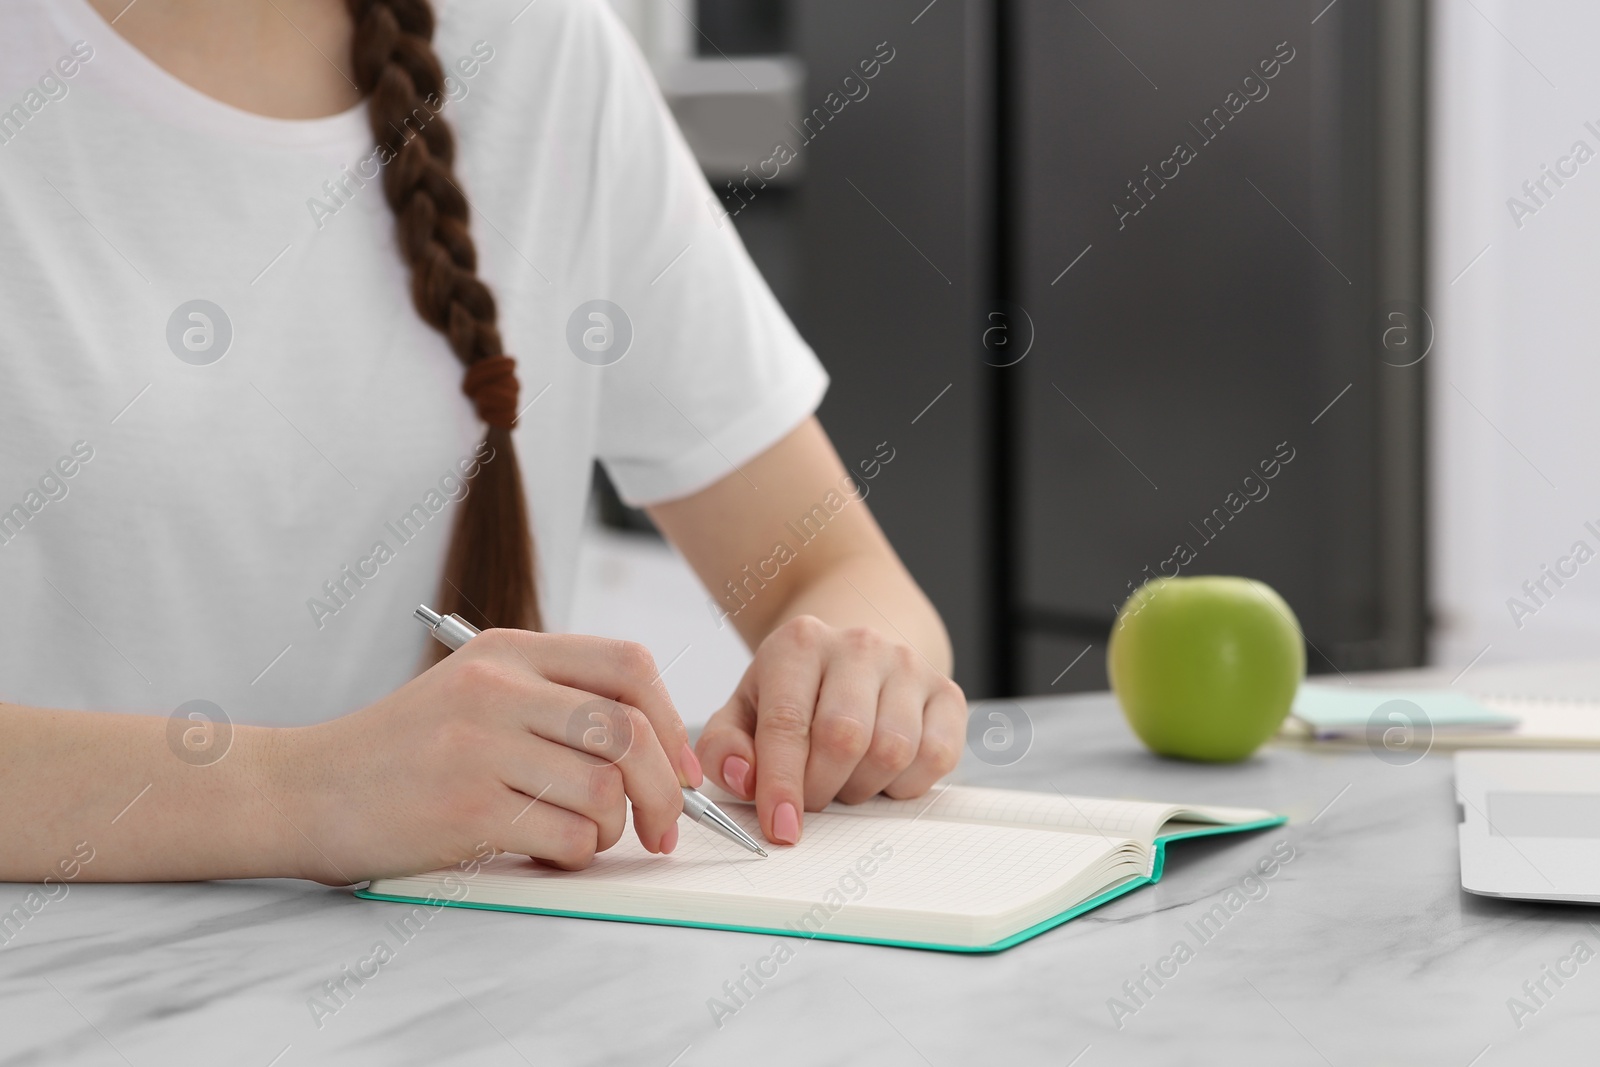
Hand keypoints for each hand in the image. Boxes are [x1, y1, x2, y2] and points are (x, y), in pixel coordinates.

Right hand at [278, 629, 699, 882]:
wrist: (302, 790)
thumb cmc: (400, 751)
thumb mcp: (474, 692)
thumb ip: (553, 701)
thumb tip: (657, 749)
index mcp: (508, 650)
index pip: (629, 666)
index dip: (671, 722)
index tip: (682, 769)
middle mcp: (498, 687)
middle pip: (629, 732)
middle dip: (666, 790)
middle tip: (662, 828)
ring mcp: (480, 745)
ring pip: (604, 790)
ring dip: (613, 829)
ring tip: (583, 838)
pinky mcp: (465, 807)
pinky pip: (567, 837)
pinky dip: (575, 856)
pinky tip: (546, 853)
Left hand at [695, 616, 965, 845]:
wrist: (854, 654)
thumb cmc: (794, 692)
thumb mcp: (744, 711)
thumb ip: (725, 748)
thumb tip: (741, 777)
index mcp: (799, 644)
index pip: (788, 722)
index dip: (782, 783)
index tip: (780, 828)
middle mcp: (858, 645)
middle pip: (844, 738)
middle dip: (822, 788)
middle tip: (811, 799)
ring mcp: (908, 666)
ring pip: (893, 751)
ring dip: (862, 787)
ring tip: (844, 779)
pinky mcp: (947, 693)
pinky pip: (936, 757)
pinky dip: (906, 784)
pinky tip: (882, 774)